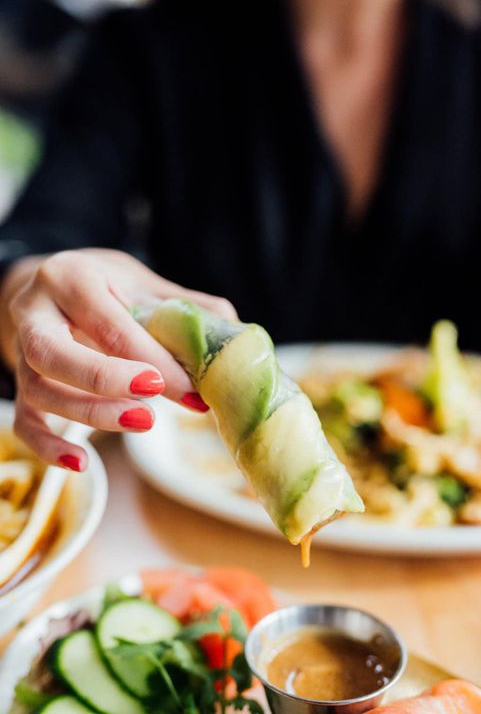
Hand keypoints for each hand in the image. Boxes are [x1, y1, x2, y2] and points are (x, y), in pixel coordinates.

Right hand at [0, 248, 235, 470]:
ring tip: (140, 422)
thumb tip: (234, 335)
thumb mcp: (140, 282)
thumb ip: (183, 306)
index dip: (153, 361)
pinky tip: (82, 463)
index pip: (111, 325)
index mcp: (73, 278)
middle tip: (153, 406)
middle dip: (105, 384)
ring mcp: (21, 349)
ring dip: (90, 414)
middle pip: (54, 354)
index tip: (190, 390)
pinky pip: (24, 421)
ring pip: (39, 390)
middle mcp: (36, 311)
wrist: (51, 285)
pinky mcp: (20, 383)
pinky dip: (48, 446)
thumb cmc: (103, 285)